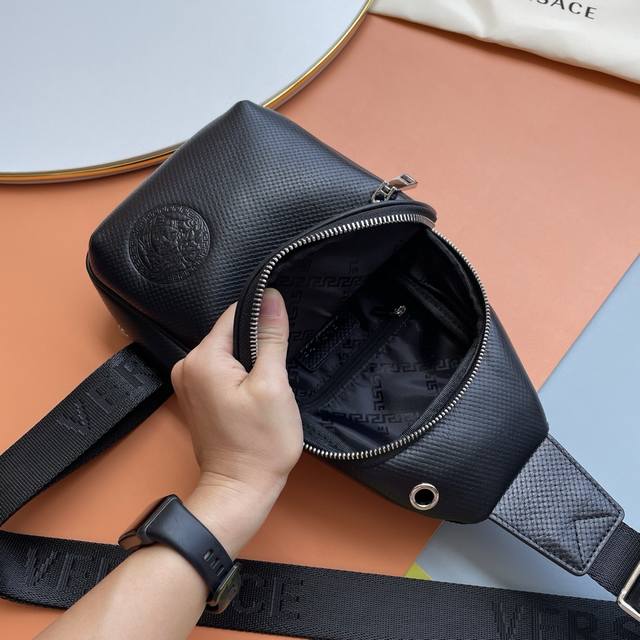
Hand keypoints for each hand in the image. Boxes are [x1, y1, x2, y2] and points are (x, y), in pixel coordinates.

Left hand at [171, 288, 302, 556]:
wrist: (240, 490)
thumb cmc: (260, 442)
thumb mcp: (273, 384)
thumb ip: (270, 337)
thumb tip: (272, 296)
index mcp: (202, 358)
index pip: (235, 315)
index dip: (263, 317)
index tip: (283, 332)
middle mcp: (187, 365)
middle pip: (230, 334)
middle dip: (257, 343)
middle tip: (279, 367)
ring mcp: (188, 383)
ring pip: (228, 353)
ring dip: (251, 361)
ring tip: (269, 382)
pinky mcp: (196, 397)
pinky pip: (222, 370)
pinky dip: (240, 375)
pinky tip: (255, 393)